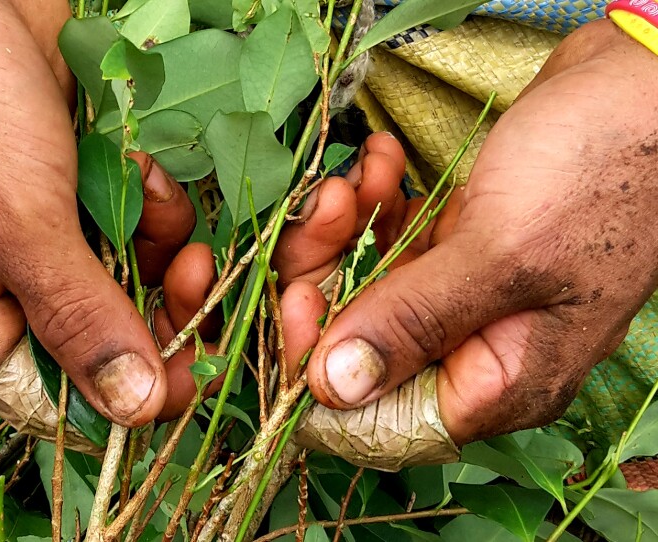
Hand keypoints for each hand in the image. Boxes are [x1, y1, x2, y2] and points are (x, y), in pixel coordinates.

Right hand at [0, 0, 186, 426]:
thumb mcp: (19, 224)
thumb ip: (79, 319)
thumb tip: (132, 412)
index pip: (64, 398)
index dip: (132, 392)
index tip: (195, 369)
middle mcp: (11, 293)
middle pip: (113, 340)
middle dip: (161, 306)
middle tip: (195, 269)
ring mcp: (52, 242)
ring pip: (137, 280)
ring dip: (160, 243)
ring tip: (151, 189)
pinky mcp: (82, 197)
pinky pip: (140, 228)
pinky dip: (152, 203)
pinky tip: (142, 163)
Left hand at [303, 19, 657, 443]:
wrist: (645, 88)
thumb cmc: (598, 172)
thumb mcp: (501, 255)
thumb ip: (414, 324)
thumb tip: (332, 389)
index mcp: (496, 383)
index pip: (377, 418)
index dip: (321, 370)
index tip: (294, 300)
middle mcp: (476, 353)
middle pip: (360, 346)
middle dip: (328, 277)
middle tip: (325, 208)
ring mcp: (466, 300)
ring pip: (368, 290)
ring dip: (348, 231)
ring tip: (360, 175)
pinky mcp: (459, 254)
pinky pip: (393, 248)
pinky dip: (377, 209)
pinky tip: (381, 164)